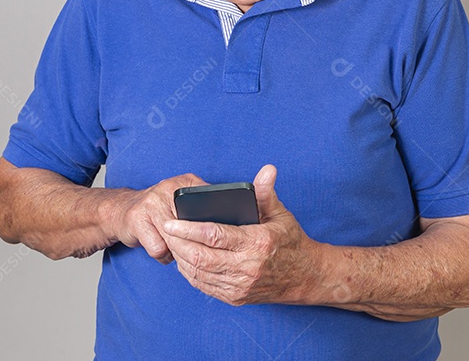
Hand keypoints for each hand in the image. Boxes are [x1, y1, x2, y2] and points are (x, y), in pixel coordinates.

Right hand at [112, 172, 206, 263]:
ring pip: (176, 239)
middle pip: (192, 225)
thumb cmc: (160, 210)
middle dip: (194, 242)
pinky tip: (161, 247)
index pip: (209, 203)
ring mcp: (152, 202)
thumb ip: (203, 208)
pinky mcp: (137, 219)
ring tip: (175, 246)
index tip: (215, 237)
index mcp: (186, 182)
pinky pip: (159, 248)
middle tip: (196, 248)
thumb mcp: (183, 202)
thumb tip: (229, 227)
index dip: (212, 226)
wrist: (122, 210)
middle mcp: (168, 187)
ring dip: (177, 250)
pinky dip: (163, 255)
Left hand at [161, 164, 323, 305]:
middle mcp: (247, 268)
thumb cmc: (290, 242)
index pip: (214, 235)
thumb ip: (266, 193)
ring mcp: (240, 286)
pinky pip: (204, 286)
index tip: (170, 221)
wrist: (305, 277)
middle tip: (164, 230)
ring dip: (180, 258)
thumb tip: (267, 170)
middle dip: (177, 243)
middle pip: (200, 256)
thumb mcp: (280, 215)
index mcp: (257, 243)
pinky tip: (183, 259)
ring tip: (170, 242)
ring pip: (198, 273)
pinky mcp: (235, 297)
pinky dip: (190, 273)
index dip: (188, 228)